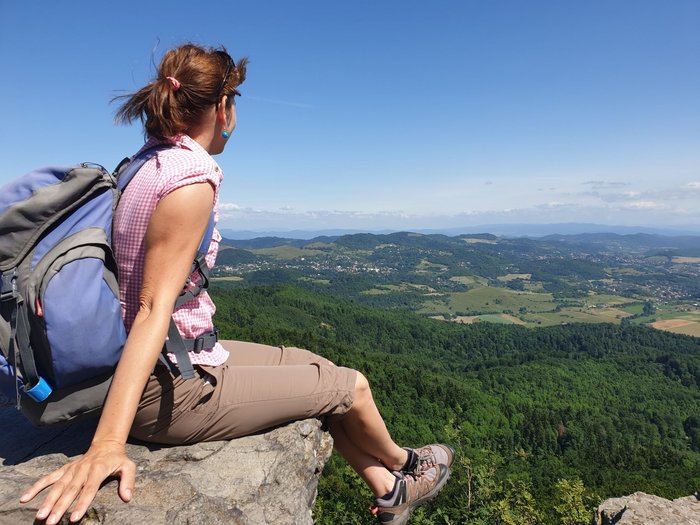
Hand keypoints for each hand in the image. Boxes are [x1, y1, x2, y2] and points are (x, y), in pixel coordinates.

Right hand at [19, 440, 135, 523]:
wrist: (106, 444)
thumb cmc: (117, 459)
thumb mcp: (129, 467)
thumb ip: (128, 482)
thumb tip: (127, 498)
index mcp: (98, 469)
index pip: (89, 489)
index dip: (81, 503)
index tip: (73, 517)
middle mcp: (82, 469)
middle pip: (70, 490)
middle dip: (60, 507)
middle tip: (50, 522)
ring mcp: (71, 469)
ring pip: (57, 486)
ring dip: (47, 501)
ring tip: (39, 516)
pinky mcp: (64, 469)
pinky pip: (48, 478)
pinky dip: (36, 487)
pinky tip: (25, 498)